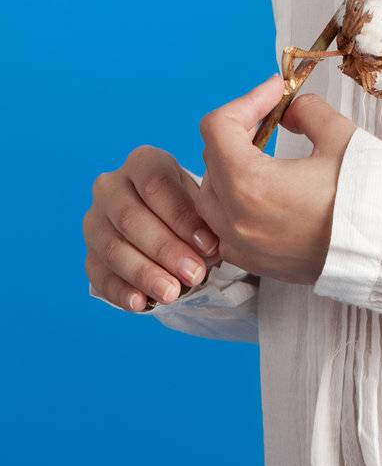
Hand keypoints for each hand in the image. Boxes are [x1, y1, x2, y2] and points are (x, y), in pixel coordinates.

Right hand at [84, 146, 220, 311]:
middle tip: (195, 274)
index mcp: (141, 162)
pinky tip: (140, 303)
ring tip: (172, 293)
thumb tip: (209, 246)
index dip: (181, 216)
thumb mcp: (200, 200)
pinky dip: (120, 291)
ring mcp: (94, 221)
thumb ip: (204, 217)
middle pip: (131, 218)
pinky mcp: (88, 254)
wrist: (167, 225)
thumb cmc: (188, 209)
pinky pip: (99, 275)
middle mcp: (110, 186)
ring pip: (113, 248)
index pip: (155, 184)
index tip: (208, 244)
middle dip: (165, 249)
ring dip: (144, 274)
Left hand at [195, 73, 357, 286]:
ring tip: (264, 150)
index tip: (275, 93)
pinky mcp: (254, 262)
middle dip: (239, 129)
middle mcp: (235, 220)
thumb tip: (288, 112)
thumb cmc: (365, 196)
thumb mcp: (339, 134)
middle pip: (211, 158)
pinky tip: (264, 189)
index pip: (218, 128)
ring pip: (211, 195)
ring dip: (230, 166)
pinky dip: (234, 201)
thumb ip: (306, 111)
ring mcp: (241, 246)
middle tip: (273, 115)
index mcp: (250, 185)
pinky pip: (223, 226)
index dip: (246, 101)